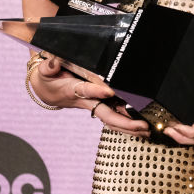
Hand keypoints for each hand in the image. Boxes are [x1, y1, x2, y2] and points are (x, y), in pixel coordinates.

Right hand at [31, 56, 149, 138]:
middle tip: (142, 126)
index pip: (86, 90)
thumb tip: (54, 62)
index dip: (96, 91)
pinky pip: (113, 116)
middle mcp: (86, 101)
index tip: (108, 91)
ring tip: (147, 131)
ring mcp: (93, 104)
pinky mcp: (98, 104)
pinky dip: (127, 123)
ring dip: (130, 126)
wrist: (46, 91)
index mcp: (73, 90)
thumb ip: (49, 66)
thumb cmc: (48, 79)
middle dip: (125, 122)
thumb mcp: (45, 70)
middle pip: (106, 114)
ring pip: (112, 119)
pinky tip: (141, 127)